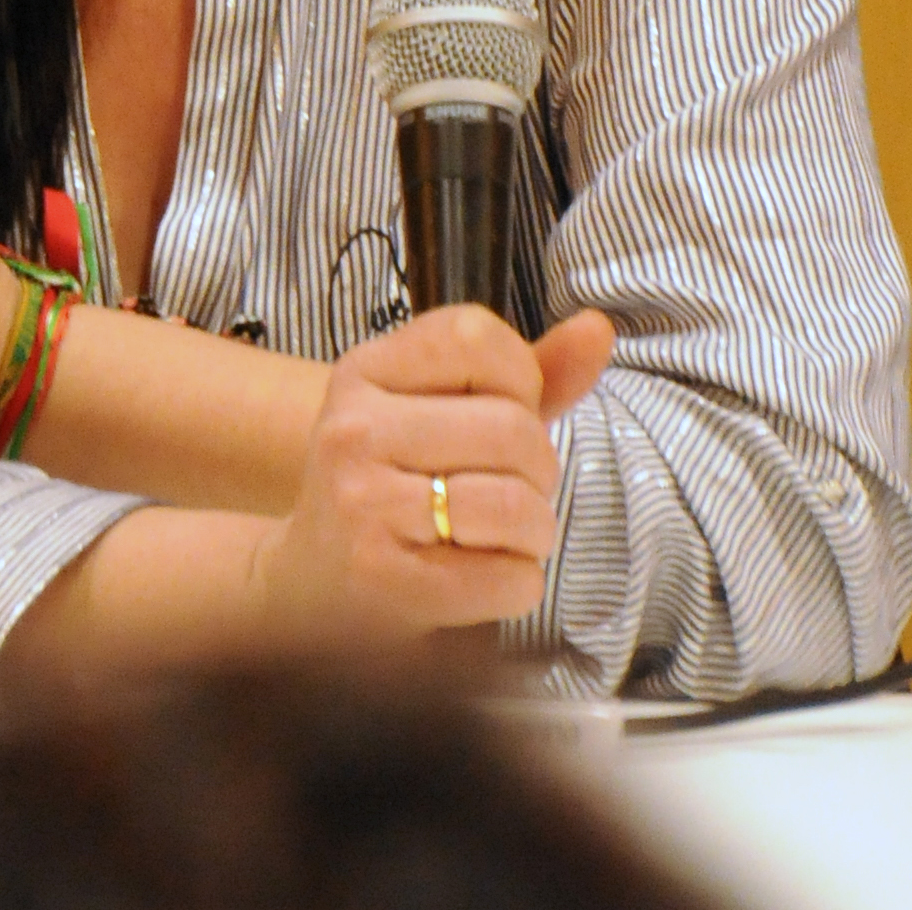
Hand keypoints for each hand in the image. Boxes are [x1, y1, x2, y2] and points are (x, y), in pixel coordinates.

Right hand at [251, 303, 613, 639]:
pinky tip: (488, 575)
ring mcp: (362, 503)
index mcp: (365, 370)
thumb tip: (598, 327)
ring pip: (514, 504)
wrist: (313, 582)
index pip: (475, 336)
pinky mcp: (383, 578)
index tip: (503, 410)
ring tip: (509, 535)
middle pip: (511, 428)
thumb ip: (525, 370)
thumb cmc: (392, 483)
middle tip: (516, 488)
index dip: (519, 377)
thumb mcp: (440, 410)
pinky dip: (520, 583)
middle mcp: (354, 429)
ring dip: (536, 529)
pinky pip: (506, 578)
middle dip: (539, 468)